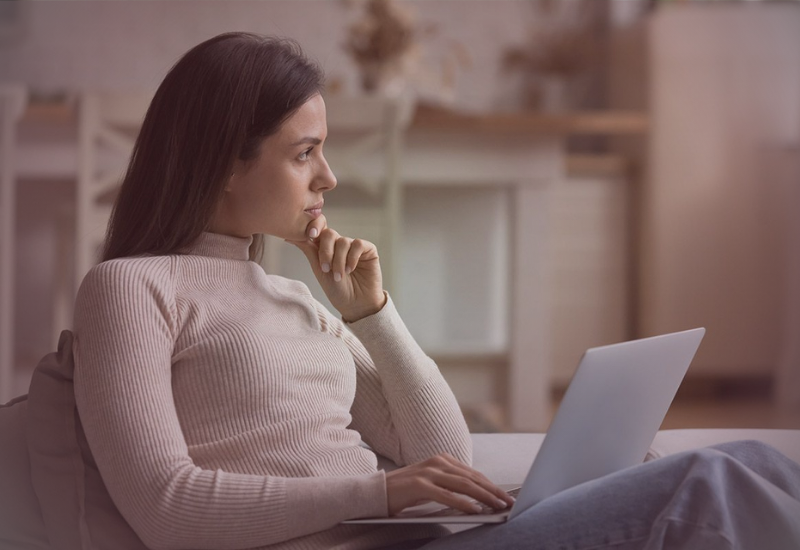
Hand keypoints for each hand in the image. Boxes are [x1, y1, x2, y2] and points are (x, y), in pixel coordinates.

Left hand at [288, 215, 385, 321]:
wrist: (356, 305)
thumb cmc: (337, 290)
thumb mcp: (319, 270)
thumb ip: (308, 250)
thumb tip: (289, 236)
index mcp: (326, 247)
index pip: (319, 228)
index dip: (314, 226)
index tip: (310, 235)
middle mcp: (340, 244)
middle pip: (329, 233)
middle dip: (325, 251)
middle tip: (325, 268)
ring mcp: (354, 247)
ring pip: (343, 241)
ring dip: (339, 261)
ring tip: (339, 276)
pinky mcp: (368, 250)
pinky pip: (358, 245)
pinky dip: (352, 258)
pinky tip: (350, 269)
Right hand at [385, 454, 515, 515]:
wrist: (377, 491)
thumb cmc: (406, 492)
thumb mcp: (432, 484)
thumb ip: (451, 486)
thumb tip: (477, 499)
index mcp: (442, 460)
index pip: (473, 473)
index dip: (491, 485)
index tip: (505, 495)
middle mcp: (437, 462)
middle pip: (472, 477)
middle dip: (492, 491)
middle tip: (508, 502)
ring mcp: (428, 472)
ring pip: (463, 484)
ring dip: (483, 496)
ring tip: (497, 506)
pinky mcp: (419, 484)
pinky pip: (446, 495)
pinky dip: (462, 502)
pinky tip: (474, 509)